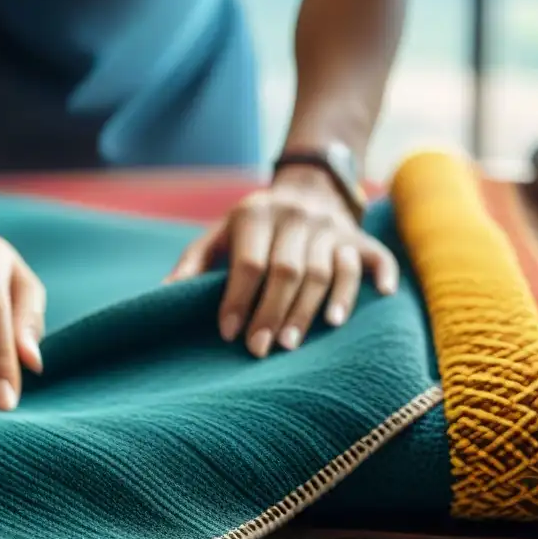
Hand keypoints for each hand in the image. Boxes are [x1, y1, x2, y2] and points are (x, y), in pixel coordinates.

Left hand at [165, 171, 397, 357]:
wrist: (309, 188)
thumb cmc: (253, 226)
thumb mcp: (220, 233)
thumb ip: (194, 262)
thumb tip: (162, 295)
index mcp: (257, 215)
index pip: (250, 262)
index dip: (239, 299)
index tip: (229, 333)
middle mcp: (297, 217)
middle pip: (288, 271)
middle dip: (272, 313)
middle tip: (260, 350)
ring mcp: (331, 228)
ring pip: (325, 272)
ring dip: (309, 311)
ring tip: (292, 344)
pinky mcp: (358, 237)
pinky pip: (372, 259)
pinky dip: (376, 279)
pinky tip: (371, 303)